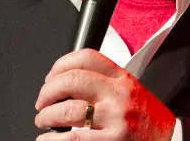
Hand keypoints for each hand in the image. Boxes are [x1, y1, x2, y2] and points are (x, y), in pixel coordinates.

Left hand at [34, 49, 175, 140]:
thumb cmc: (148, 118)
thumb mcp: (131, 90)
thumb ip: (105, 82)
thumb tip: (67, 82)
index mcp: (122, 78)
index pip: (88, 57)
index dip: (62, 63)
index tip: (51, 75)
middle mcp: (118, 95)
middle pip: (73, 80)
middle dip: (48, 90)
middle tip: (42, 100)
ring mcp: (114, 120)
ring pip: (67, 111)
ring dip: (46, 116)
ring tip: (43, 120)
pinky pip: (72, 139)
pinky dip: (52, 139)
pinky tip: (48, 138)